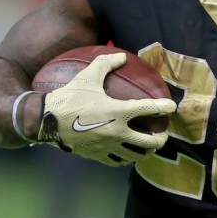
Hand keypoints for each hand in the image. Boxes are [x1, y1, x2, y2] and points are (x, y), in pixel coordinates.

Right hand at [37, 53, 176, 166]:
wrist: (45, 121)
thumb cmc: (68, 97)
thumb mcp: (87, 76)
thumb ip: (105, 63)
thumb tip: (121, 55)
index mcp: (118, 111)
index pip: (149, 109)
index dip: (164, 107)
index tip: (172, 107)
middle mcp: (117, 132)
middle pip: (150, 142)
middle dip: (161, 139)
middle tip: (162, 135)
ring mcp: (108, 146)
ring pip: (136, 156)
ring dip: (146, 152)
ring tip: (149, 148)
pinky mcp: (97, 155)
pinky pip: (118, 161)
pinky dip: (127, 159)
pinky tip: (127, 155)